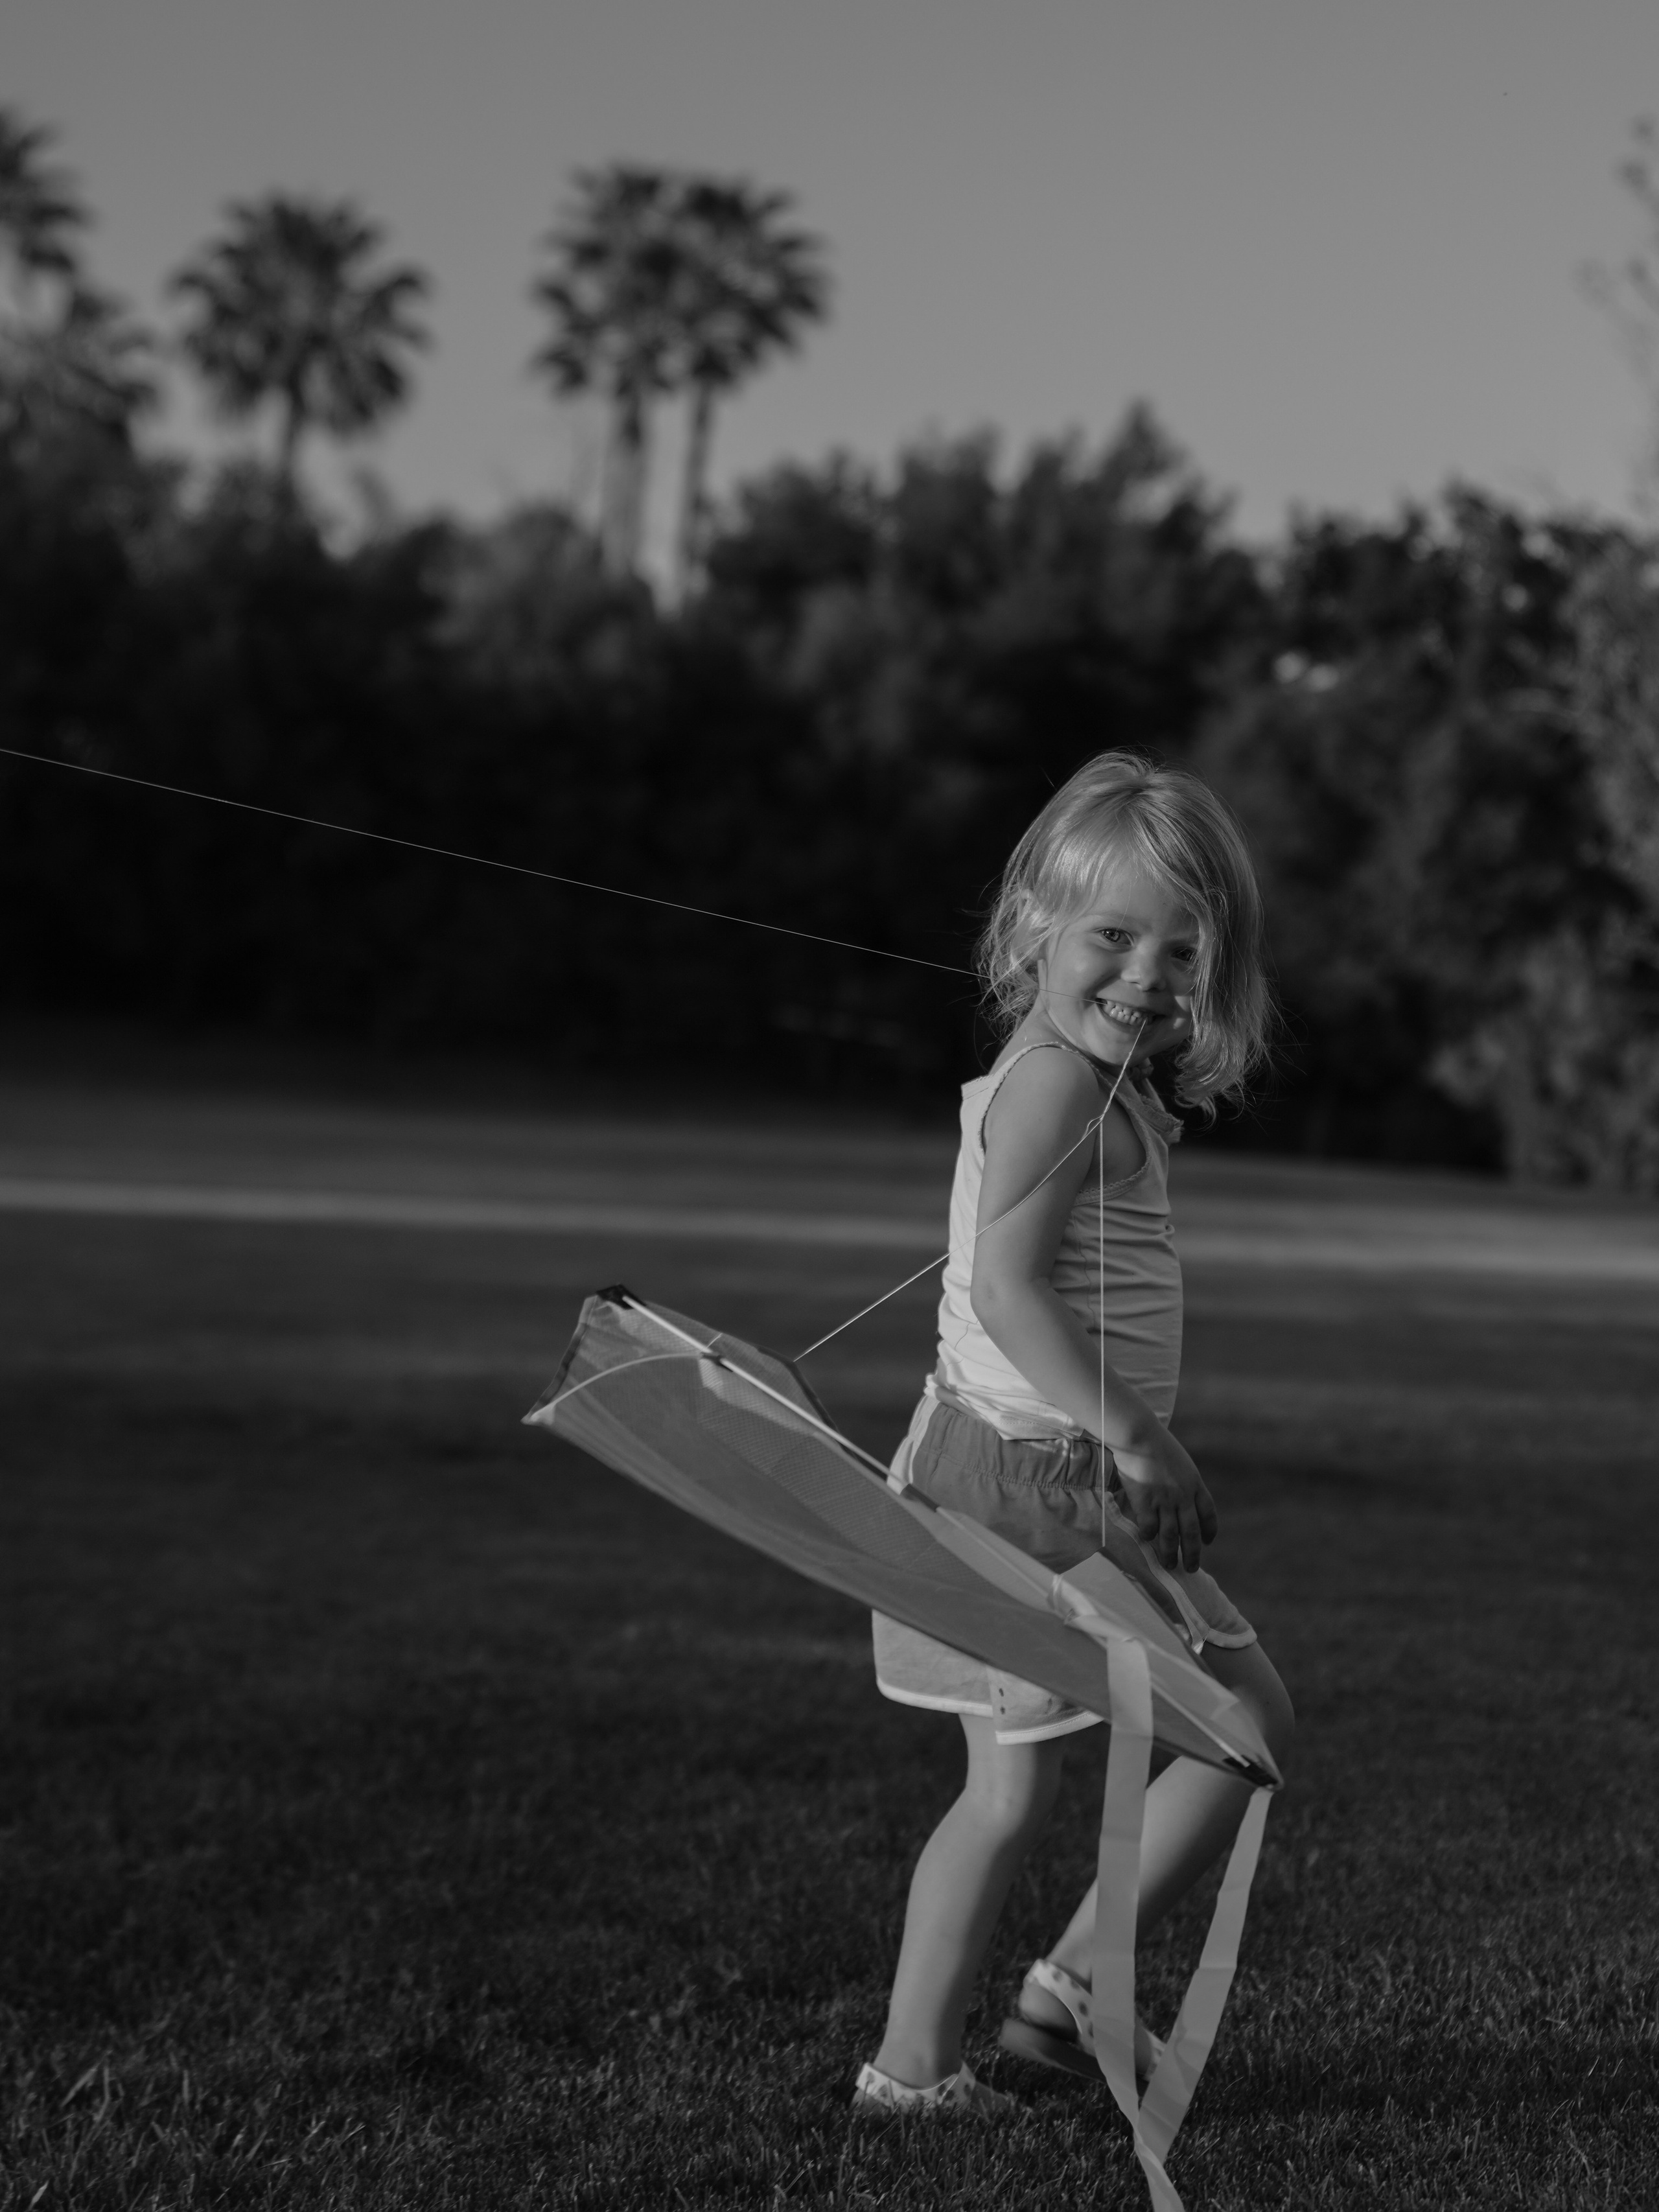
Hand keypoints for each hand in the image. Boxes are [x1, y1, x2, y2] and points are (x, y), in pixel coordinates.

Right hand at [1111, 1429, 1217, 1570]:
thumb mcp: (1182, 1462)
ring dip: (1170, 1553)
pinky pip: (1149, 1526)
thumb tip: (1183, 1497)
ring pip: (1171, 1535)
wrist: (1140, 1436)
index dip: (1209, 1531)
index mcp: (1196, 1485)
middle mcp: (1184, 1496)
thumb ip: (1184, 1481)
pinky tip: (1146, 1540)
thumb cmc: (1158, 1444)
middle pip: (1192, 1532)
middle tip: (1190, 1568)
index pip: (1208, 1515)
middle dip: (1192, 1553)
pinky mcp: (1146, 1501)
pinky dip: (1148, 1536)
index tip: (1207, 1542)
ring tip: (1169, 1565)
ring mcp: (1165, 1500)